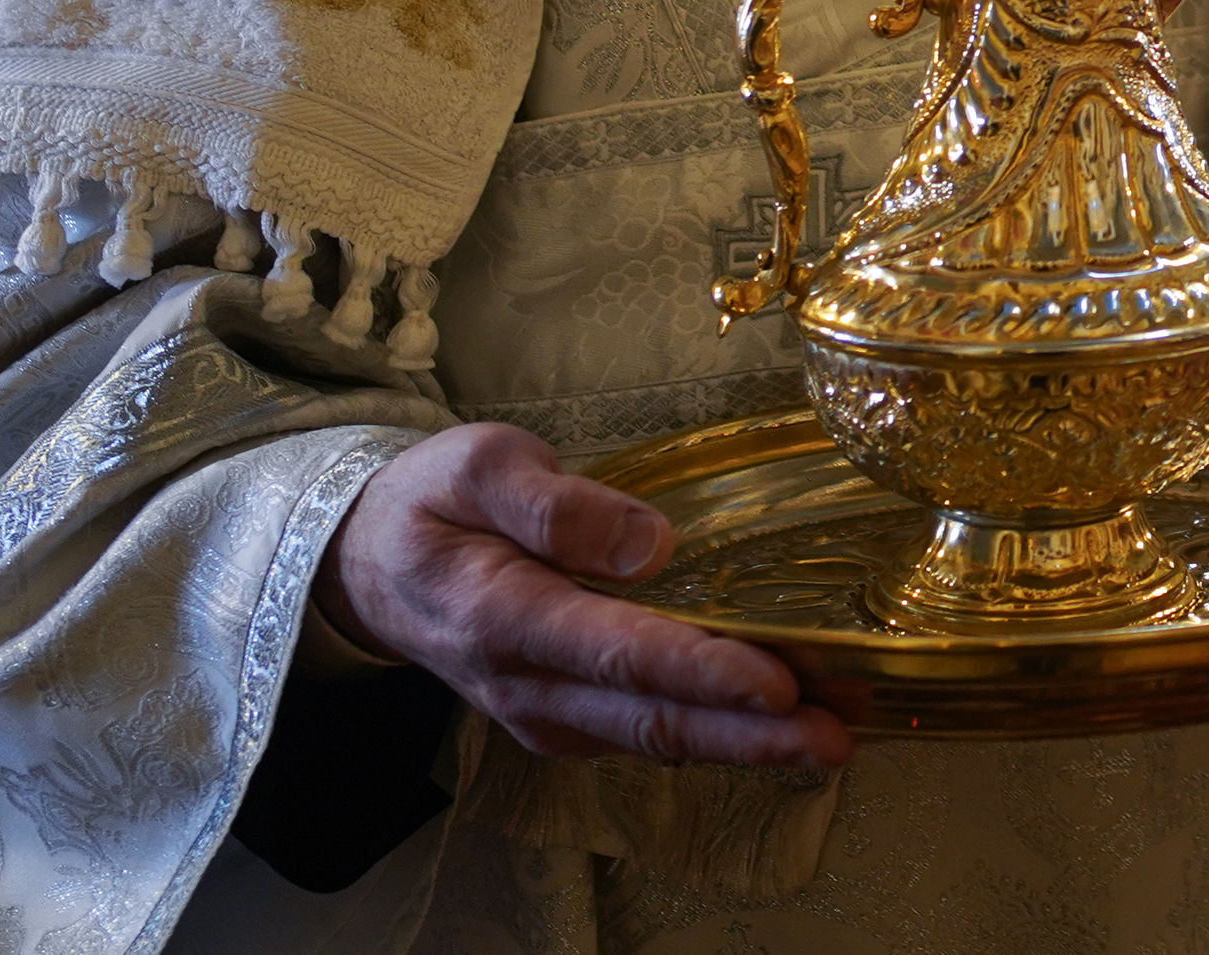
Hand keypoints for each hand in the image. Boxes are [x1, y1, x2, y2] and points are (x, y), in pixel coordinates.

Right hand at [317, 422, 849, 769]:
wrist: (369, 566)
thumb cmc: (433, 501)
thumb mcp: (480, 465)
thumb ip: (558, 503)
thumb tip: (652, 544)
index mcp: (503, 615)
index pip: (617, 653)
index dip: (701, 672)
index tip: (776, 683)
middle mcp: (527, 683)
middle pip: (652, 720)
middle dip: (751, 735)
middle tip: (837, 736)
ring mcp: (547, 711)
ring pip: (657, 739)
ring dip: (749, 743)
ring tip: (839, 732)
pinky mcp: (567, 718)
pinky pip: (648, 734)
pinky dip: (718, 734)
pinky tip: (783, 722)